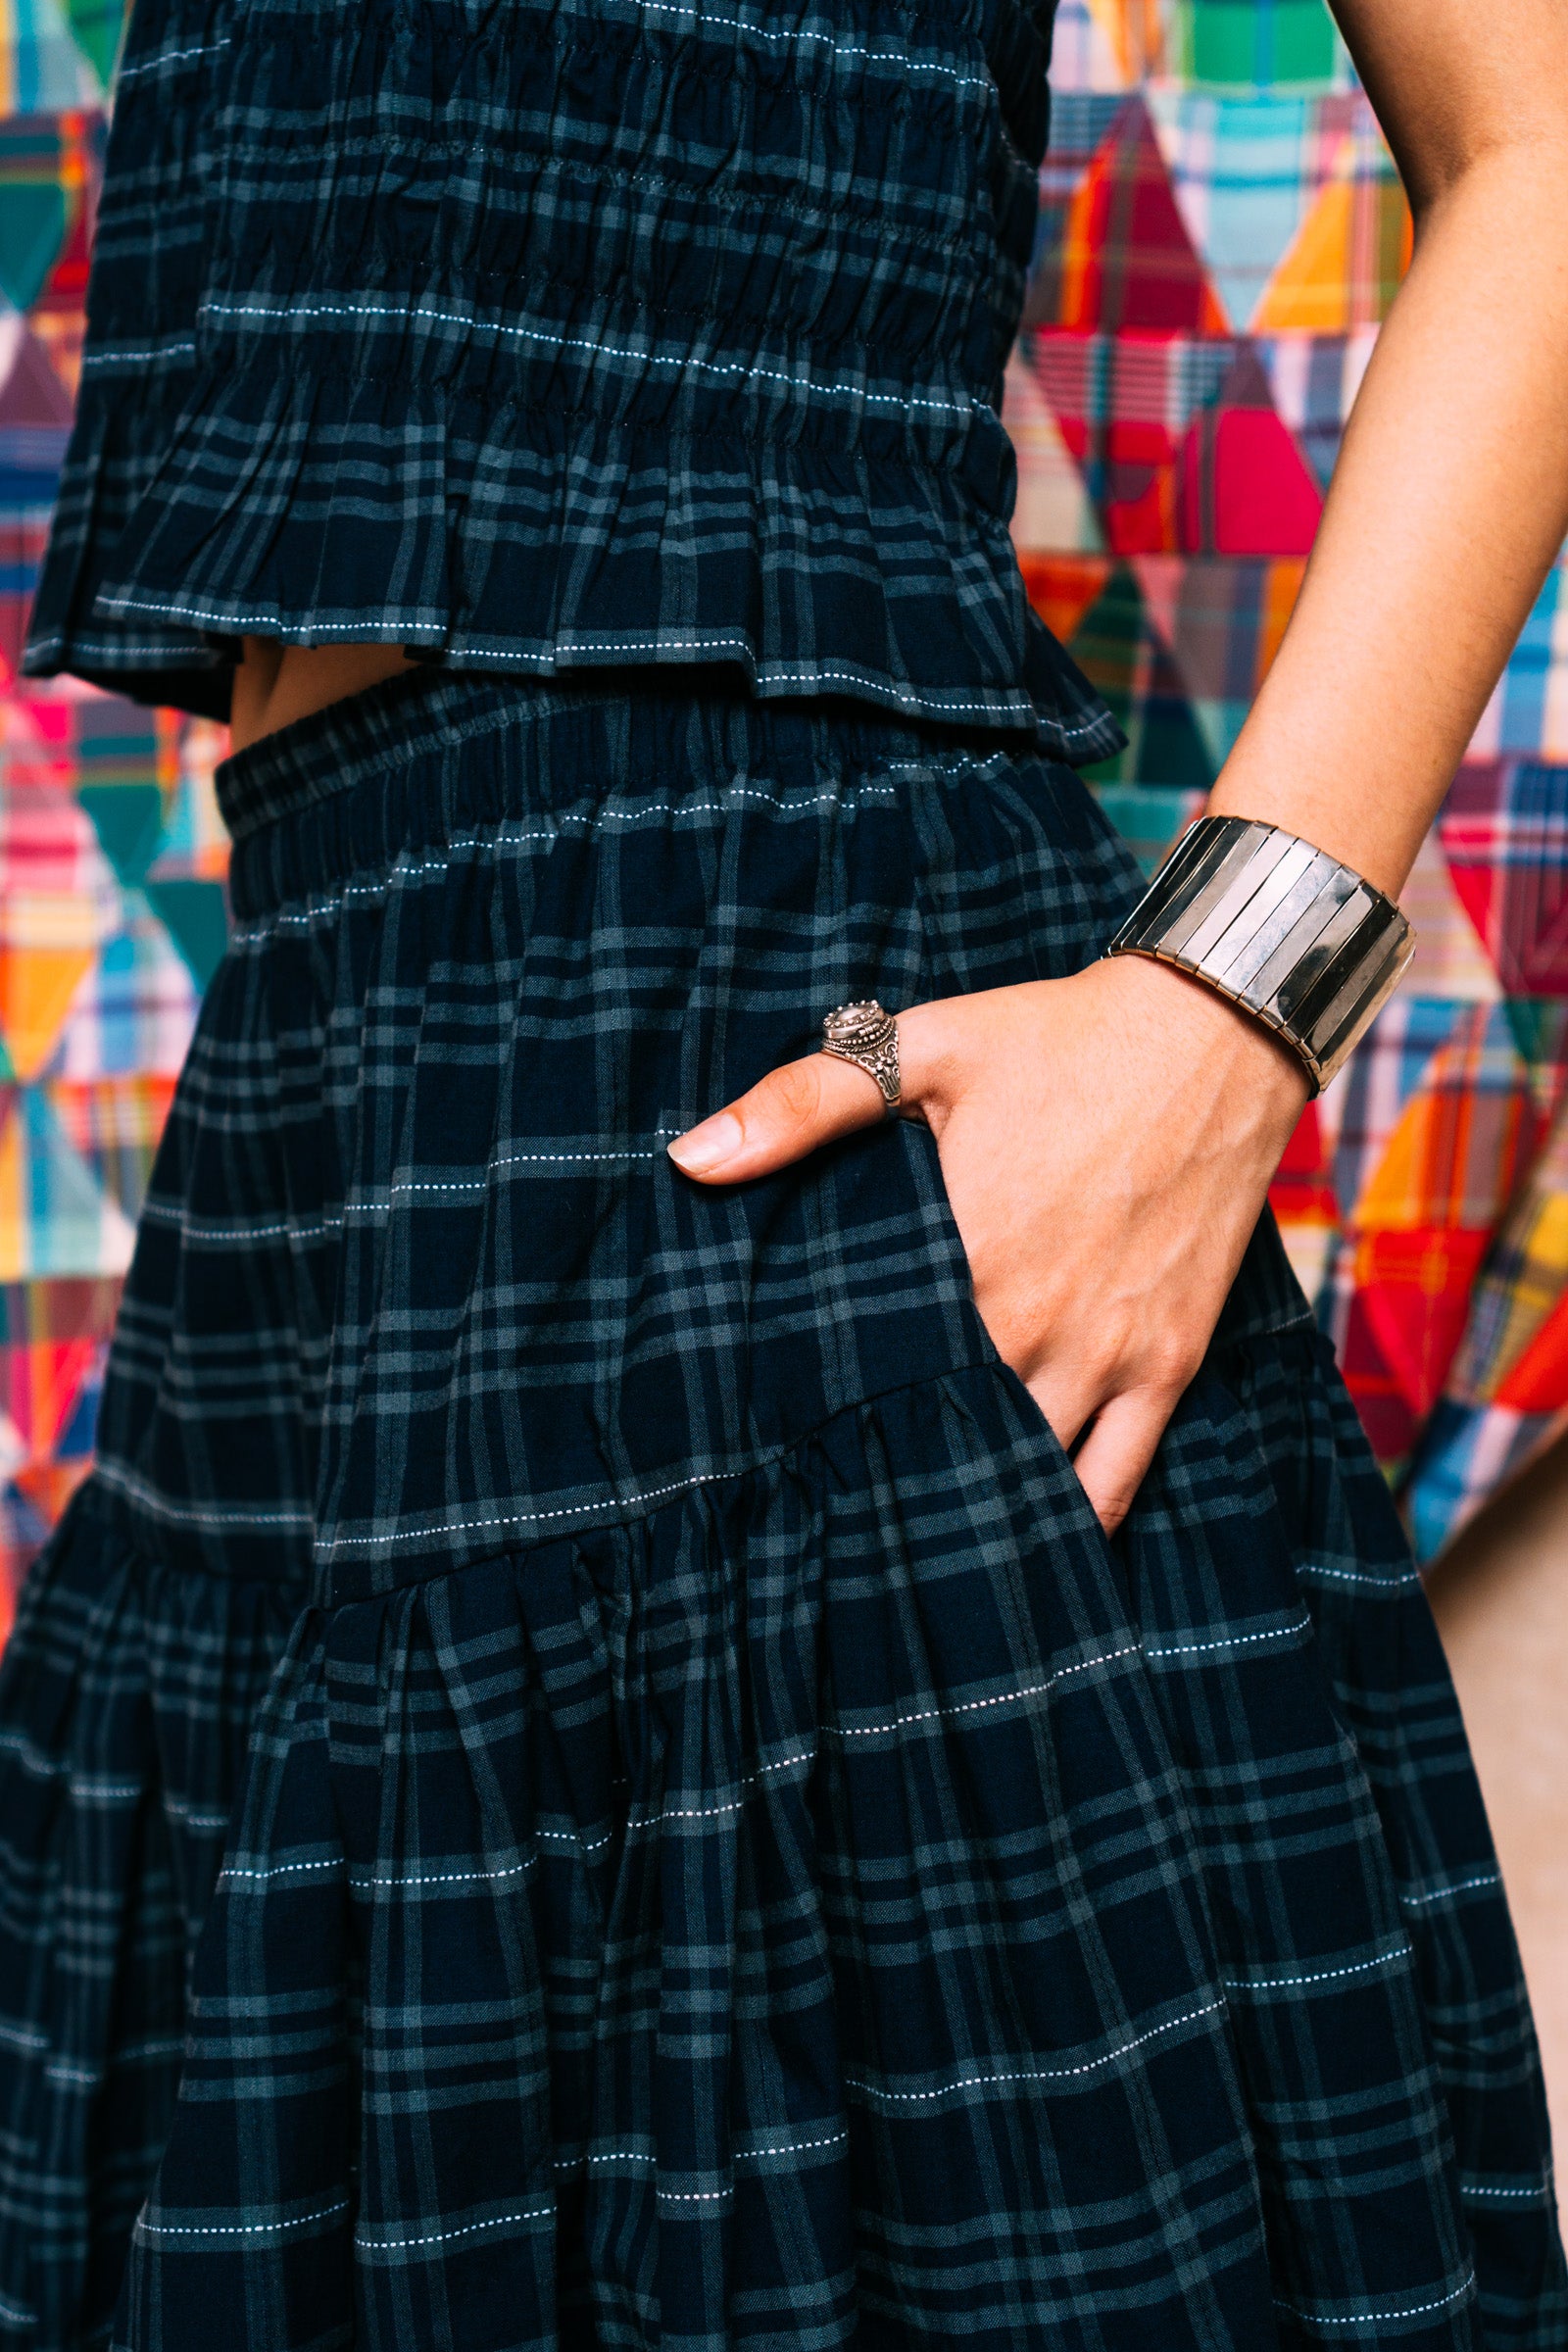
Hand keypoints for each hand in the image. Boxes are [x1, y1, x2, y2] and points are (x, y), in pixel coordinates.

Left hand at [668, 956, 1309, 1532]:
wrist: (1213, 1036)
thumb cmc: (1058, 1039)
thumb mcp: (923, 1047)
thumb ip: (803, 1103)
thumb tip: (689, 1157)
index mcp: (963, 1253)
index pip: (867, 1371)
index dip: (820, 1414)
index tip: (780, 1441)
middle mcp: (1032, 1322)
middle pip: (940, 1436)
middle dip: (886, 1472)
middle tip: (832, 1508)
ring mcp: (1106, 1354)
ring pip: (1027, 1477)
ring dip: (973, 1503)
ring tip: (911, 1539)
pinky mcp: (1168, 1365)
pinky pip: (1120, 1479)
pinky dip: (1074, 1521)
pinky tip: (1030, 1546)